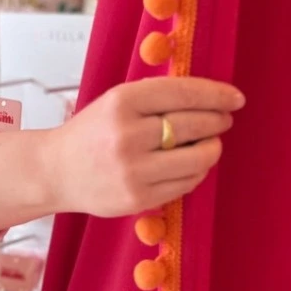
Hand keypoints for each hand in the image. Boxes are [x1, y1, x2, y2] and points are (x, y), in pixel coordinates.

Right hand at [0, 76, 244, 230]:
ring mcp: (132, 170)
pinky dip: (197, 172)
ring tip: (209, 143)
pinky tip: (192, 164)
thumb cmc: (92, 133)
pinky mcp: (137, 198)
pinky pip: (186, 184)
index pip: (182, 93)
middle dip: (217, 121)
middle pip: (193, 124)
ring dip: (211, 148)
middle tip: (224, 120)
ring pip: (196, 158)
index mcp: (121, 102)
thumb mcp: (116, 103)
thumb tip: (211, 98)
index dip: (215, 95)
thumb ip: (157, 98)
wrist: (56, 171)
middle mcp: (126, 135)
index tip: (235, 98)